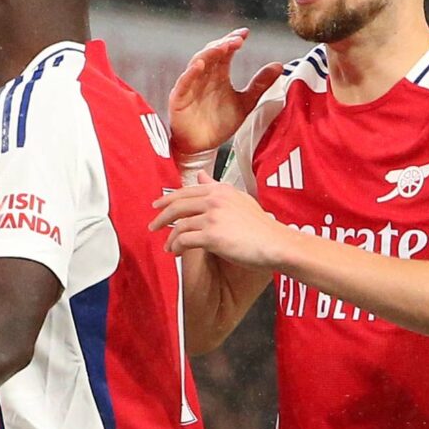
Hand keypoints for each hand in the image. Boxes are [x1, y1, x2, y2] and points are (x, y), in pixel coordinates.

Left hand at [153, 180, 290, 270]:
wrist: (275, 243)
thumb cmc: (261, 227)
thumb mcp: (240, 200)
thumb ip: (217, 187)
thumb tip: (200, 175)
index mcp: (221, 190)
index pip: (187, 191)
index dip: (168, 199)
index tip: (157, 206)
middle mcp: (215, 199)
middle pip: (178, 205)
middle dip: (162, 217)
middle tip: (152, 226)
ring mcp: (212, 216)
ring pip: (180, 225)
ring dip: (170, 237)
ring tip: (168, 247)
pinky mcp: (211, 235)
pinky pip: (185, 240)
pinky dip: (177, 247)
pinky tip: (177, 253)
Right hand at [166, 30, 277, 159]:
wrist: (202, 146)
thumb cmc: (219, 123)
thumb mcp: (245, 102)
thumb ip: (260, 84)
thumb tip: (279, 65)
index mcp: (218, 74)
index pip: (225, 51)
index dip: (233, 40)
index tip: (245, 33)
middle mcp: (204, 76)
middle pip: (212, 53)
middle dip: (223, 44)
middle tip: (237, 40)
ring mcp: (190, 86)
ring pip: (197, 63)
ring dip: (209, 53)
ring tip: (222, 47)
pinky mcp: (179, 98)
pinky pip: (184, 83)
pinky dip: (190, 73)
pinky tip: (200, 65)